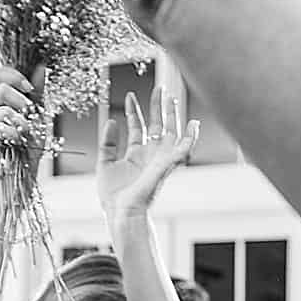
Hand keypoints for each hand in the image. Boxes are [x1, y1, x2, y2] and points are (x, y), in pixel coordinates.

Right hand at [0, 64, 46, 150]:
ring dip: (19, 123)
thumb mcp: (37, 115)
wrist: (21, 172)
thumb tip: (42, 67)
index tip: (30, 89)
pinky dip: (11, 134)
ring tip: (24, 135)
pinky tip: (15, 141)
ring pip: (1, 110)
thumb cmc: (28, 146)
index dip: (15, 77)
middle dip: (21, 103)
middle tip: (30, 117)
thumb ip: (37, 91)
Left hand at [97, 86, 197, 221]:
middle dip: (158, 107)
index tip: (131, 95)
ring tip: (172, 97)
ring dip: (173, 115)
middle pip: (158, 125)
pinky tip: (194, 124)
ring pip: (171, 132)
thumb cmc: (114, 197)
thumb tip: (112, 121)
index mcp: (136, 154)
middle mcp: (150, 155)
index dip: (135, 111)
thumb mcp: (105, 163)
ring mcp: (159, 159)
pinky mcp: (166, 164)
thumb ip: (108, 142)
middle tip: (160, 88)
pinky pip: (183, 149)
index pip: (138, 127)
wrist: (122, 213)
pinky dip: (191, 137)